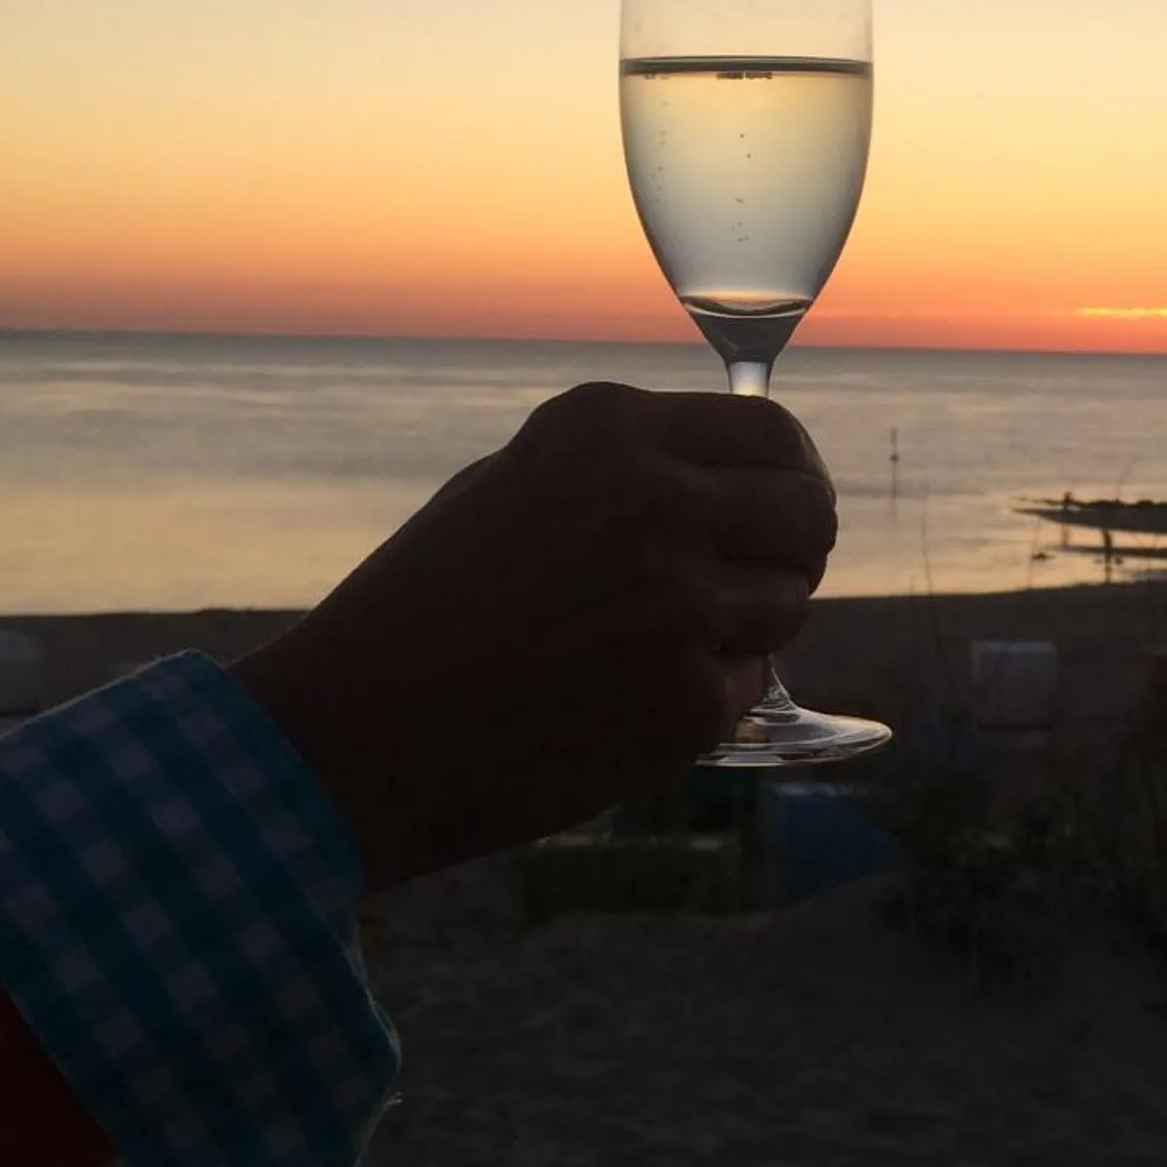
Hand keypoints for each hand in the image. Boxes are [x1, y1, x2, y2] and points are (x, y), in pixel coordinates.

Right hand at [232, 382, 835, 890]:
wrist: (359, 735)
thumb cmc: (425, 610)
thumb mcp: (514, 487)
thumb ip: (626, 470)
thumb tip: (738, 485)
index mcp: (607, 431)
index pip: (772, 434)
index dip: (792, 476)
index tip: (787, 506)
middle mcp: (655, 501)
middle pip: (807, 511)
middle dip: (797, 548)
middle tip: (762, 579)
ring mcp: (678, 604)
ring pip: (787, 603)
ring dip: (747, 627)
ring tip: (653, 648)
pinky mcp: (687, 701)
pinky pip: (749, 685)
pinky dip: (706, 697)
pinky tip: (623, 703)